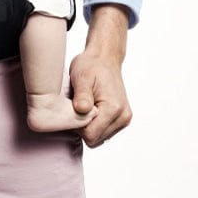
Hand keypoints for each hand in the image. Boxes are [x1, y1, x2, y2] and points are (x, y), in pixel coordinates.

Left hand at [69, 4, 132, 147]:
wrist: (105, 58)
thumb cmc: (91, 66)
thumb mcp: (82, 77)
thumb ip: (82, 95)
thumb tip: (82, 110)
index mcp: (114, 108)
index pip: (90, 135)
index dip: (77, 126)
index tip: (74, 109)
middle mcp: (123, 117)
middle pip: (94, 139)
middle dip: (82, 127)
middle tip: (78, 106)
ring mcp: (124, 119)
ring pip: (98, 138)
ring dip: (88, 126)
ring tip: (85, 106)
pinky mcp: (121, 120)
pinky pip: (103, 132)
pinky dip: (94, 124)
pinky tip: (91, 109)